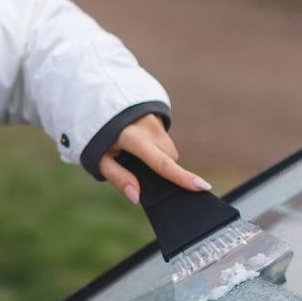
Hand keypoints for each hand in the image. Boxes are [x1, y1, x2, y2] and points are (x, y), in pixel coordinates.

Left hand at [96, 113, 210, 204]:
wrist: (99, 103)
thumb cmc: (98, 137)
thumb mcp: (99, 159)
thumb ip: (118, 178)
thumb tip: (137, 197)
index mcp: (132, 138)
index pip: (161, 163)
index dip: (182, 177)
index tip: (202, 186)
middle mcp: (147, 127)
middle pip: (169, 158)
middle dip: (162, 169)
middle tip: (140, 168)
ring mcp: (155, 119)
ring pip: (169, 149)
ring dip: (160, 157)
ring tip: (137, 153)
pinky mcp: (158, 116)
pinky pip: (165, 140)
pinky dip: (157, 146)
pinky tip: (140, 143)